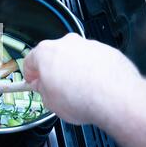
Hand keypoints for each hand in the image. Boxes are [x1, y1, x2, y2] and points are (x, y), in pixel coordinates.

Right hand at [23, 33, 140, 124]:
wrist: (115, 98)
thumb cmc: (82, 99)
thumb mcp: (50, 102)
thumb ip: (42, 90)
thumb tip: (43, 87)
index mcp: (45, 52)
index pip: (30, 61)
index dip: (30, 75)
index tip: (33, 82)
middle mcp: (66, 43)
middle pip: (53, 55)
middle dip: (53, 70)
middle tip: (55, 88)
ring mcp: (87, 45)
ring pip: (75, 56)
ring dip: (74, 70)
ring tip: (79, 91)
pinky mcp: (106, 50)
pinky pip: (94, 60)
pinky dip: (92, 70)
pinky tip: (95, 87)